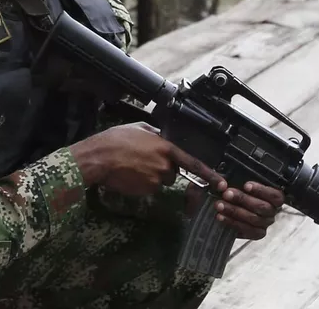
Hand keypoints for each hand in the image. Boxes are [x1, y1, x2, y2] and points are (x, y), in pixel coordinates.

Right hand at [71, 123, 216, 196]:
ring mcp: (155, 180)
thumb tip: (161, 137)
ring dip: (150, 176)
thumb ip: (156, 134)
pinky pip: (148, 188)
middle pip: (172, 172)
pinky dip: (140, 183)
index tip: (220, 182)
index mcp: (166, 148)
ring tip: (132, 166)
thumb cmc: (115, 140)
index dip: (209, 174)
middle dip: (162, 167)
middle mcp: (164, 166)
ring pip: (159, 180)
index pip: (193, 163)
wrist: (98, 159)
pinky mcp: (145, 191)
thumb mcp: (139, 128)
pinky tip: (128, 175)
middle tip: (142, 159)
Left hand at [210, 180, 284, 239]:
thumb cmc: (241, 190)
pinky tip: (221, 217)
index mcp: (275, 197)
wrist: (233, 205)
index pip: (274, 195)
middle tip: (226, 194)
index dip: (261, 190)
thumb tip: (229, 178)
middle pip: (262, 207)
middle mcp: (272, 211)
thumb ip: (241, 178)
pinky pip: (247, 232)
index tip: (246, 185)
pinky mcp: (257, 234)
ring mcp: (265, 224)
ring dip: (234, 212)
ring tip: (219, 205)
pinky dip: (233, 224)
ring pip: (254, 220)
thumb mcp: (243, 181)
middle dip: (242, 199)